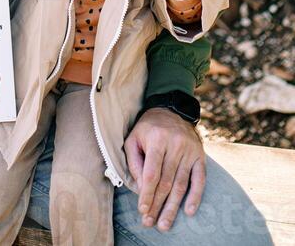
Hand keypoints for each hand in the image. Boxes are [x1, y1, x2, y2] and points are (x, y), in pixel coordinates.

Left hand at [124, 108, 204, 230]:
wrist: (172, 110)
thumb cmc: (148, 128)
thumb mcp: (134, 138)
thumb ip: (134, 162)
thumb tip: (141, 188)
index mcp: (156, 139)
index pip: (151, 173)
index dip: (147, 194)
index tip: (143, 210)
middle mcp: (175, 145)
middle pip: (166, 182)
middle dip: (158, 205)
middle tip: (151, 223)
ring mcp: (190, 151)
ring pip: (181, 184)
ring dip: (173, 207)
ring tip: (165, 224)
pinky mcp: (200, 156)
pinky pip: (199, 179)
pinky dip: (196, 196)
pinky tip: (189, 211)